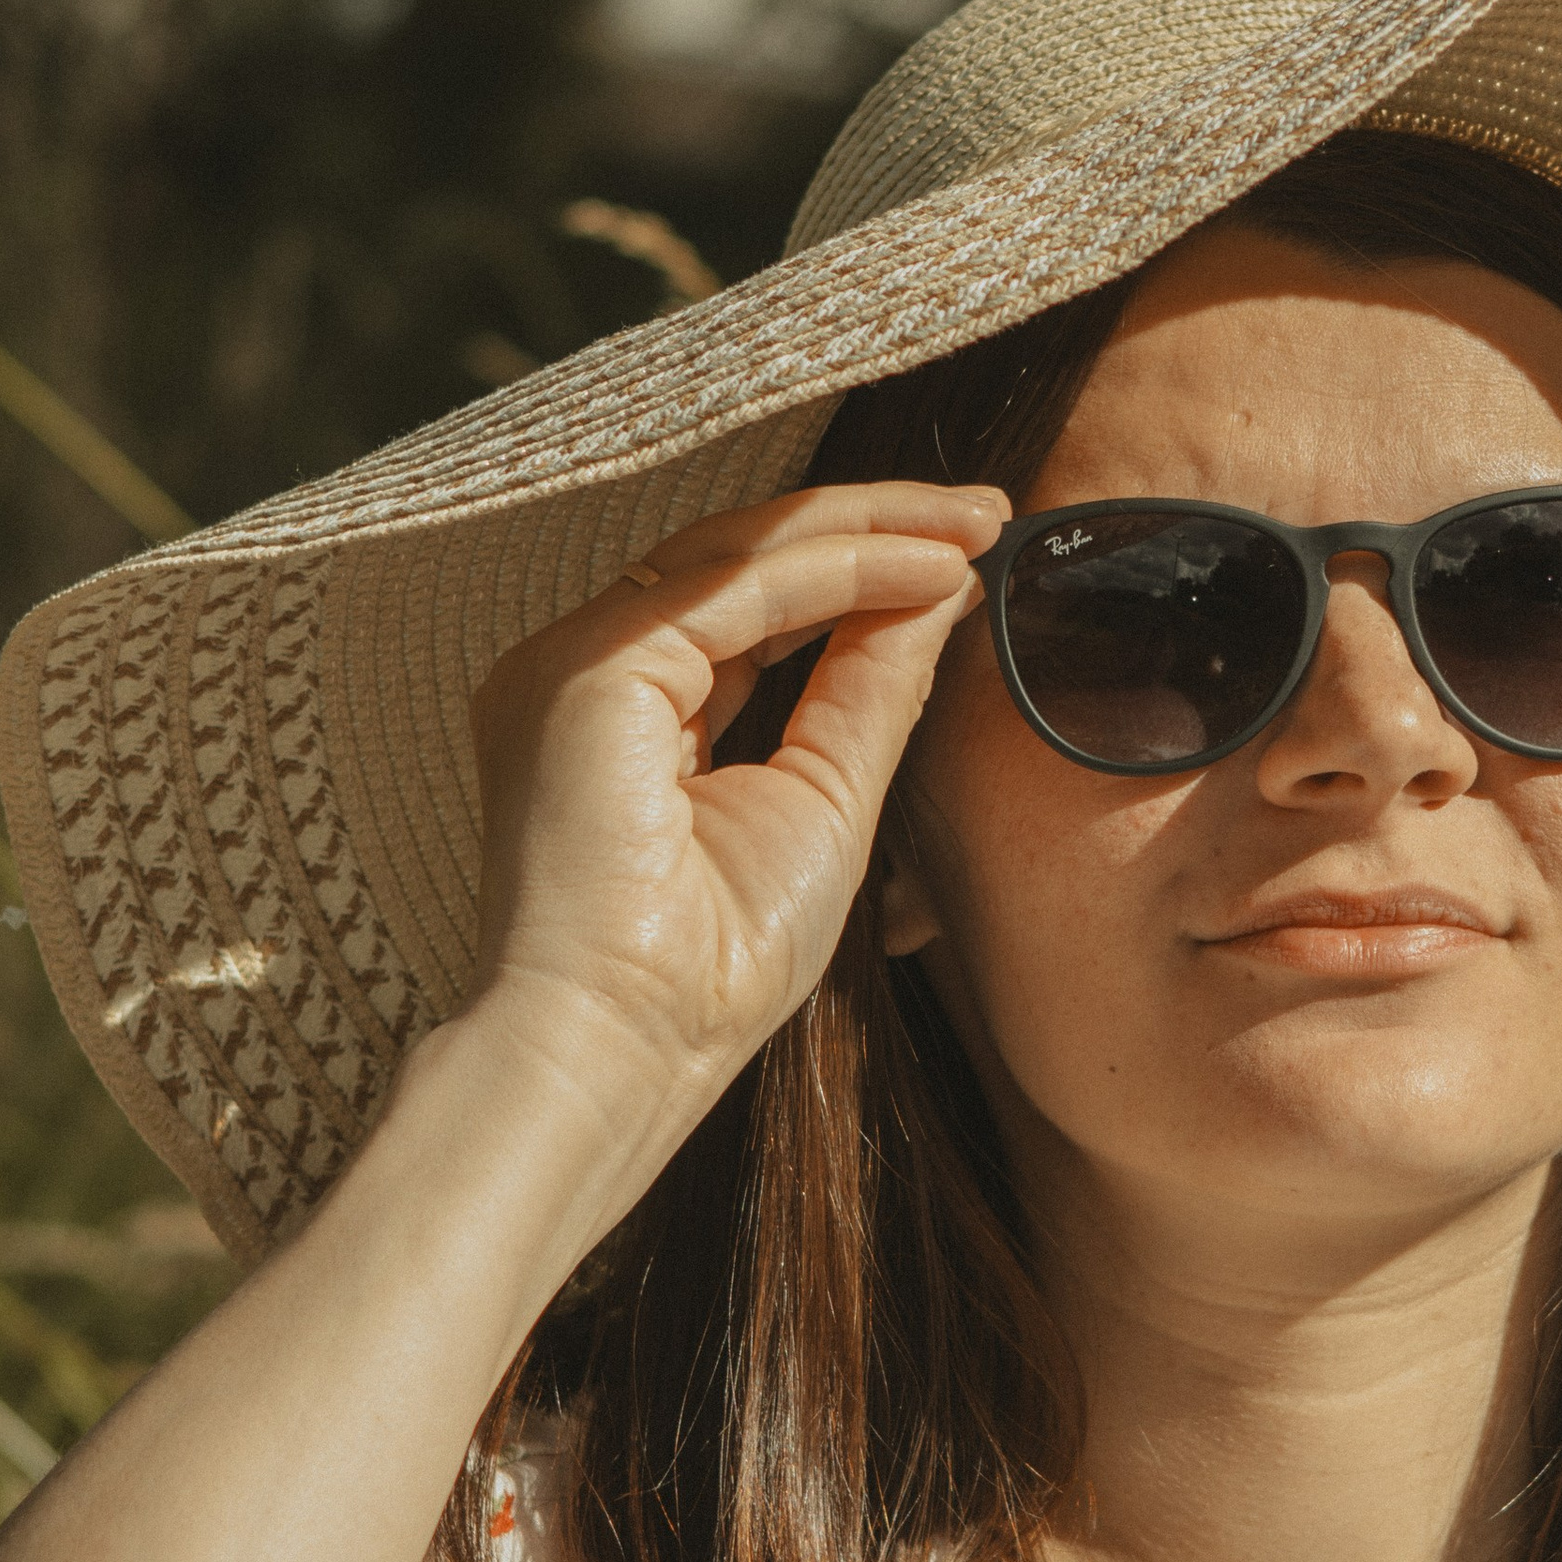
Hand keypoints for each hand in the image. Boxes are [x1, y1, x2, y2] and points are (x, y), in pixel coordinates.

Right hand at [465, 482, 1006, 1125]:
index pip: (754, 603)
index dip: (866, 567)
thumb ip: (870, 687)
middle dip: (876, 525)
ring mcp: (573, 663)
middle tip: (988, 513)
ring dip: (870, 527)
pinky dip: (845, 568)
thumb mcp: (827, 799)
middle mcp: (586, 672)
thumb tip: (939, 586)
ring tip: (977, 524)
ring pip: (740, 550)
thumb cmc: (714, 968)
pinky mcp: (588, 668)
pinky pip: (738, 586)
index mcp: (627, 710)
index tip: (971, 553)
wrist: (630, 1048)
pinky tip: (932, 568)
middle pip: (743, 556)